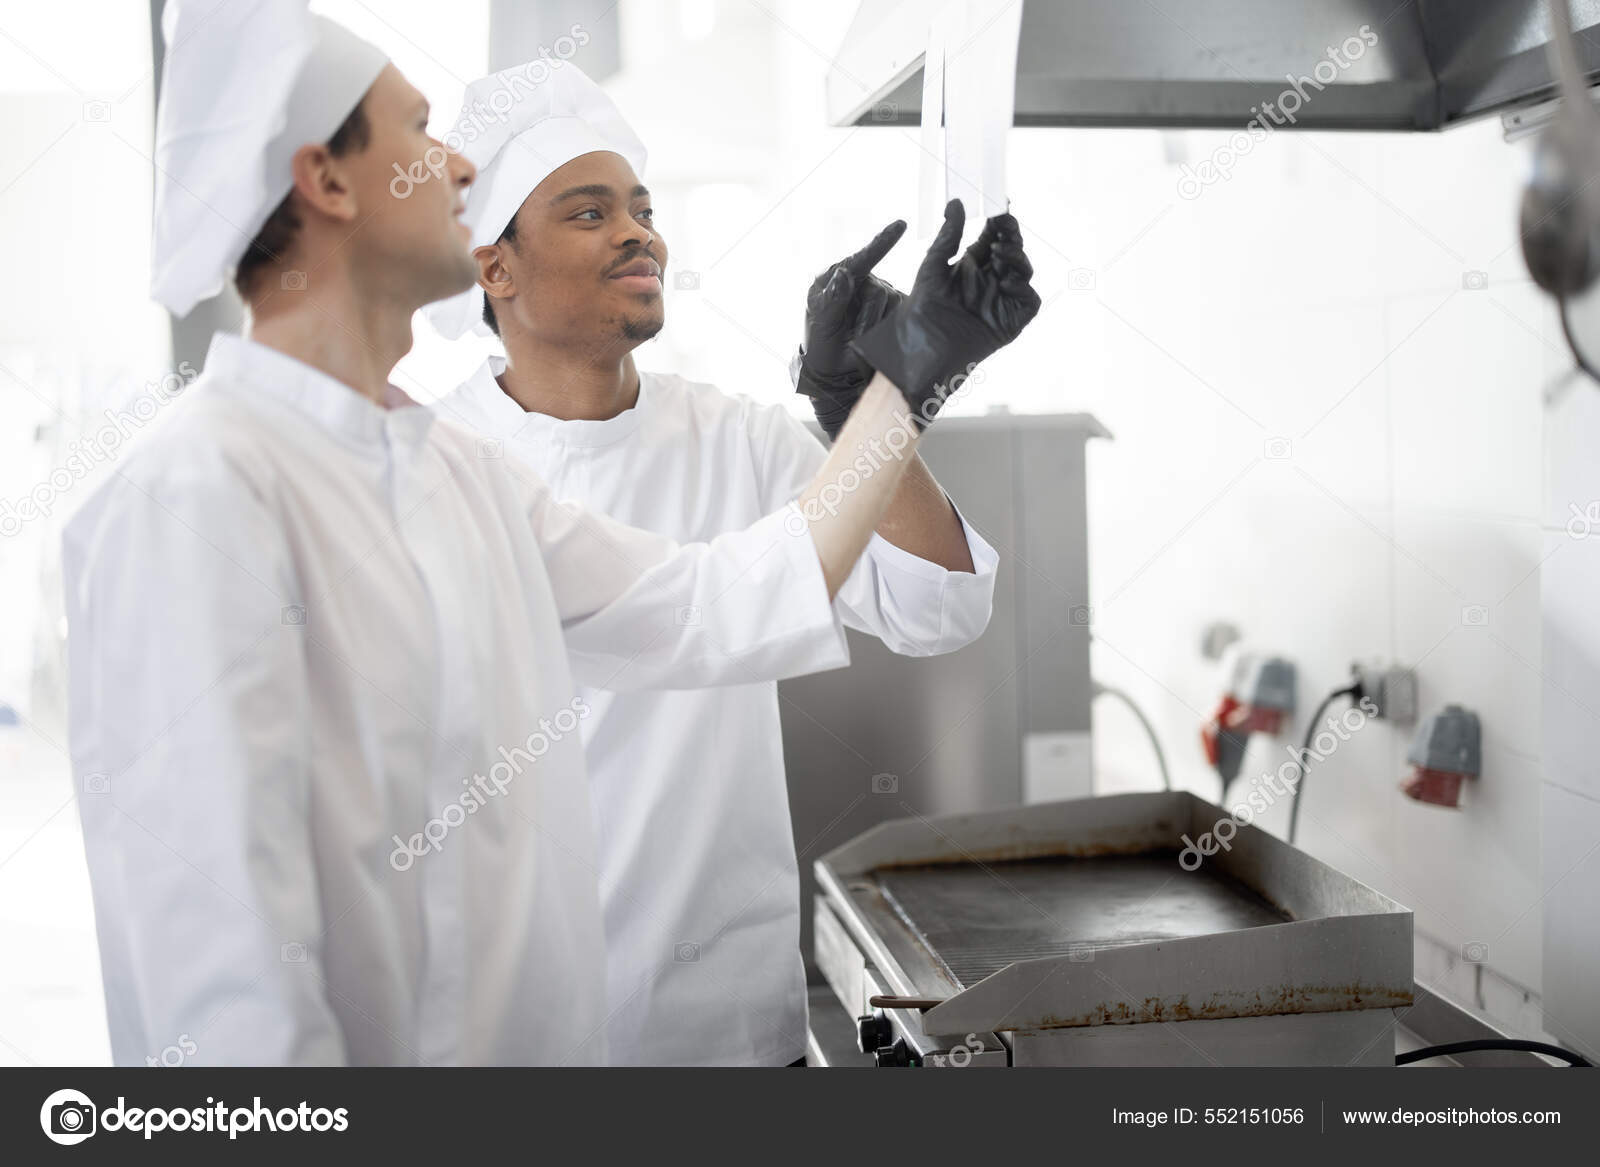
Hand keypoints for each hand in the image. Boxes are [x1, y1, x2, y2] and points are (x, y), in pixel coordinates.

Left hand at [795, 220, 906, 439]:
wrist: (835, 371)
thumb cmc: (822, 347)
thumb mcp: (822, 326)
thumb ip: (832, 300)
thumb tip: (844, 272)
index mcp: (835, 278)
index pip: (860, 259)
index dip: (882, 242)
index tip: (900, 226)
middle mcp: (859, 282)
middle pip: (877, 290)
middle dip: (866, 317)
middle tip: (851, 337)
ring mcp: (879, 294)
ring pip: (889, 303)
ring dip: (873, 325)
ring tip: (859, 339)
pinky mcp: (894, 309)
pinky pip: (900, 313)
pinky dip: (888, 327)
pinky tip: (876, 336)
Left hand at [849, 200, 1039, 428]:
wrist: (921, 348)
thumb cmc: (921, 308)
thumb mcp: (933, 266)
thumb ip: (949, 235)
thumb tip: (956, 201)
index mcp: (973, 266)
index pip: (993, 237)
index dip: (999, 221)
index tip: (1000, 205)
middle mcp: (991, 281)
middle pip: (1011, 251)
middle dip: (1010, 235)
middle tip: (1003, 223)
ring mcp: (1003, 301)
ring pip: (1023, 271)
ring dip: (1015, 257)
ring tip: (997, 251)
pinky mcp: (1012, 322)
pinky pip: (1029, 299)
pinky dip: (1022, 286)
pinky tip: (1005, 279)